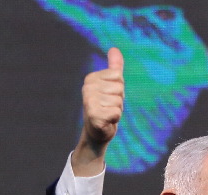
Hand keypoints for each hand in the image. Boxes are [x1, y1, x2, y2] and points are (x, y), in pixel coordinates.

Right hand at [72, 47, 124, 174]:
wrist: (96, 132)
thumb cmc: (105, 107)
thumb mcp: (110, 85)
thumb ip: (114, 67)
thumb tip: (114, 49)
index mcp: (91, 78)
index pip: (118, 76)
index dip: (119, 89)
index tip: (109, 97)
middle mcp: (87, 88)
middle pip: (119, 88)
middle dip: (118, 100)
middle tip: (108, 107)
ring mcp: (89, 102)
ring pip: (118, 101)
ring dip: (116, 110)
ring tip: (107, 114)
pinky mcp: (94, 116)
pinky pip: (116, 113)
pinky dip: (114, 119)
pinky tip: (106, 121)